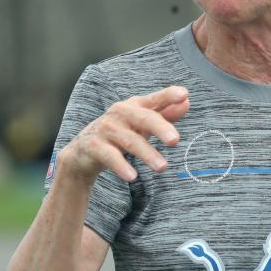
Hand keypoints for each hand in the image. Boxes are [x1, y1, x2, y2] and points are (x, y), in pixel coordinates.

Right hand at [59, 85, 189, 183]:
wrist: (84, 150)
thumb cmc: (121, 132)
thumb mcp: (143, 123)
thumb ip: (165, 114)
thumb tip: (186, 103)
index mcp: (135, 106)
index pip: (154, 99)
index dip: (168, 95)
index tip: (184, 94)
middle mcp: (120, 113)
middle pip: (143, 118)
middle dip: (160, 128)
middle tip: (175, 140)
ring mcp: (106, 129)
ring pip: (129, 140)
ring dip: (147, 154)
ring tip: (162, 167)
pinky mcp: (93, 146)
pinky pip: (109, 156)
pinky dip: (121, 166)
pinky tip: (132, 176)